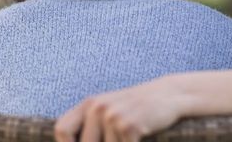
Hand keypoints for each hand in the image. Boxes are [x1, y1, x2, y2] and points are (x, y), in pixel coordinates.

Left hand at [54, 75, 186, 141]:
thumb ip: (92, 128)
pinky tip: (141, 136)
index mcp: (89, 104)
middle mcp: (97, 107)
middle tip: (119, 140)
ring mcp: (112, 115)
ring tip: (131, 136)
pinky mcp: (128, 125)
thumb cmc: (136, 110)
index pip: (62, 130)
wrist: (168, 95)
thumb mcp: (110, 113)